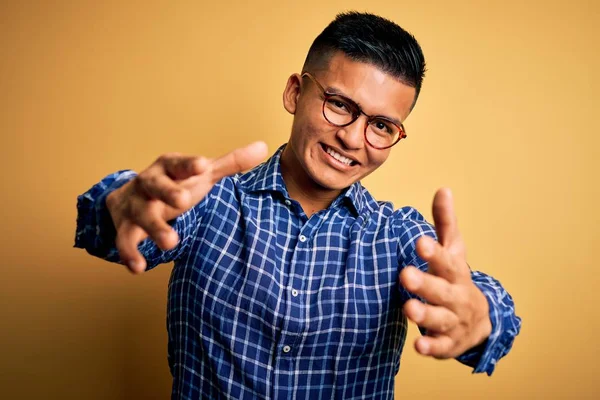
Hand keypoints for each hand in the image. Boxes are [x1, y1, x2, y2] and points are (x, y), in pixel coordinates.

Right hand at [105, 141, 267, 273]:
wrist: (128, 198)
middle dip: (168, 192)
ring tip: (171, 243)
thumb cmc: (175, 184)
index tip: (203, 166)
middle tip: (183, 201)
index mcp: (169, 166)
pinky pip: (125, 240)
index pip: (179, 163)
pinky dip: (130, 253)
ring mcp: (136, 205)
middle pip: (156, 185)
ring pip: (142, 215)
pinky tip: (138, 268)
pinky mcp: (126, 227)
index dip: (189, 164)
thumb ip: (231, 163)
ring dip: (155, 228)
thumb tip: (263, 147)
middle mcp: (149, 183)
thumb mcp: (201, 174)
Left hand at [399, 188, 491, 358]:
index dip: (434, 253)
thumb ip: (445, 223)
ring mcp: (453, 321)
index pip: (447, 261)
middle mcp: (457, 297)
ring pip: (440, 319)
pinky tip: (418, 346)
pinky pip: (441, 346)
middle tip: (405, 274)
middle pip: (442, 291)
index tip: (420, 242)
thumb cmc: (456, 278)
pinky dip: (431, 347)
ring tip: (408, 309)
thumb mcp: (454, 250)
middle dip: (425, 284)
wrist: (479, 320)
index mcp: (456, 273)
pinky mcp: (448, 343)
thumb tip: (442, 189)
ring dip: (425, 315)